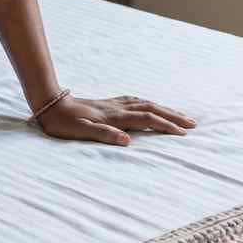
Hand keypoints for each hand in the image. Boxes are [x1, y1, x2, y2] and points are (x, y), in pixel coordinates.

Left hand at [35, 93, 195, 145]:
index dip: (165, 126)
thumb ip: (103, 135)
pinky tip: (150, 105)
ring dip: (164, 108)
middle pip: (151, 108)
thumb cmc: (63, 122)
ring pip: (145, 103)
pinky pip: (135, 101)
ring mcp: (113, 104)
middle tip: (193, 124)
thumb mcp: (80, 132)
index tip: (183, 134)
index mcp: (113, 117)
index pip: (146, 120)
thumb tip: (127, 141)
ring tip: (179, 115)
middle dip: (172, 116)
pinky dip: (148, 103)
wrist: (49, 104)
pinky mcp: (108, 103)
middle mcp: (117, 108)